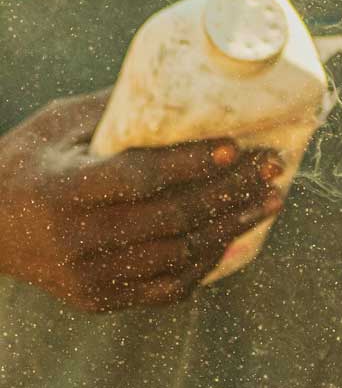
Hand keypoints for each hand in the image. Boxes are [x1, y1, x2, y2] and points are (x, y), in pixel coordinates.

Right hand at [0, 91, 285, 312]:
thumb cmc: (25, 163)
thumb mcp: (56, 126)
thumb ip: (112, 112)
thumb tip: (180, 88)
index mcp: (62, 188)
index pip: (140, 178)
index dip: (192, 164)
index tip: (236, 145)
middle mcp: (77, 237)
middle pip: (171, 218)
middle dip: (229, 193)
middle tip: (270, 171)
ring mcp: (90, 275)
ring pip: (177, 256)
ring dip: (229, 228)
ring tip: (267, 203)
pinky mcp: (100, 299)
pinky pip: (167, 288)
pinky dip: (204, 264)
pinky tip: (233, 240)